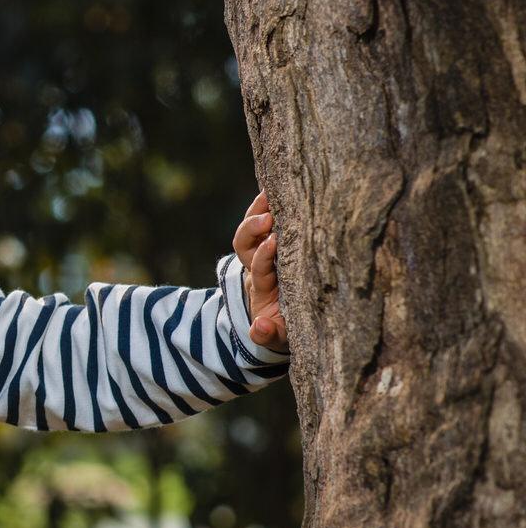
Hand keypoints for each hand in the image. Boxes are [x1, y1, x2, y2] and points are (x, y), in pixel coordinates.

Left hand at [233, 191, 288, 351]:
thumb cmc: (283, 329)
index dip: (263, 256)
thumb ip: (267, 336)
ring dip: (254, 212)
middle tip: (266, 218)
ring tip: (267, 194)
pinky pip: (262, 224)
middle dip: (251, 231)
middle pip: (244, 246)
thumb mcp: (278, 338)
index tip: (273, 242)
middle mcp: (257, 268)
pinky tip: (271, 189)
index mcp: (262, 289)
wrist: (278, 323)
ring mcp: (262, 256)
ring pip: (249, 232)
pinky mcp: (270, 246)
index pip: (258, 269)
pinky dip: (262, 206)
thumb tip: (260, 327)